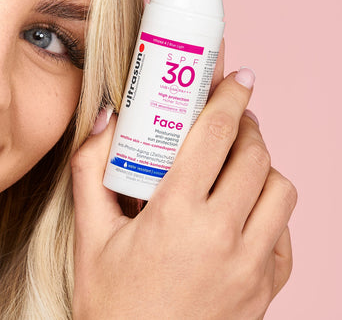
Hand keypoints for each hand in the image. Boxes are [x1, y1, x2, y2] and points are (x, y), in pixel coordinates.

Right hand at [71, 59, 295, 318]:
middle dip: (246, 125)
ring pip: (281, 191)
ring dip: (263, 167)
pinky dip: (270, 210)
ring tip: (234, 164)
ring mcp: (253, 267)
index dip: (229, 96)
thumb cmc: (111, 303)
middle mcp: (224, 237)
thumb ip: (90, 169)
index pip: (215, 136)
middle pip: (256, 156)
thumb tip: (105, 119)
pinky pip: (285, 233)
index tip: (237, 76)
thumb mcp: (89, 235)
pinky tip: (241, 211)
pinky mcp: (267, 290)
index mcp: (176, 216)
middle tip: (226, 119)